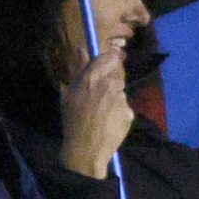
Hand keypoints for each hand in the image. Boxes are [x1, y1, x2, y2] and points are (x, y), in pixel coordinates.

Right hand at [58, 44, 133, 179]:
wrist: (85, 150)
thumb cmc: (73, 121)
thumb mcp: (69, 93)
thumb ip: (78, 69)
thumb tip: (80, 48)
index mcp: (92, 78)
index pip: (111, 57)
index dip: (110, 61)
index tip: (106, 67)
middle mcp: (109, 85)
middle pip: (118, 74)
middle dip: (112, 82)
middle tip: (101, 97)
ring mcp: (121, 99)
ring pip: (122, 91)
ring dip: (115, 98)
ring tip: (103, 112)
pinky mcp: (129, 113)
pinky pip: (126, 107)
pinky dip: (120, 113)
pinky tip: (110, 122)